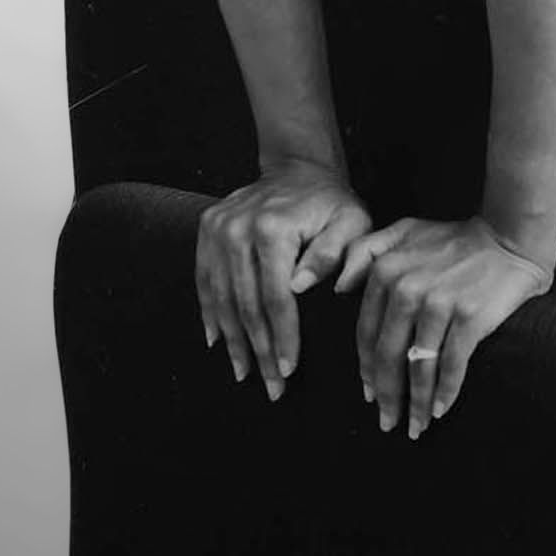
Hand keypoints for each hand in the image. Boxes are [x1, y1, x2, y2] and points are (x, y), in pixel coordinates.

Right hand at [196, 160, 374, 400]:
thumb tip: (300, 286)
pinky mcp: (206, 230)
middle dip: (258, 350)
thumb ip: (333, 254)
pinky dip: (211, 314)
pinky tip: (217, 342)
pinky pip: (204, 280)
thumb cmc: (331, 203)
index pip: (276, 297)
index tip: (288, 370)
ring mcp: (217, 229)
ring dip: (232, 341)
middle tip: (270, 387)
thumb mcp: (350, 223)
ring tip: (244, 373)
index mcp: (274, 229)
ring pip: (221, 297)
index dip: (282, 337)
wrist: (298, 168)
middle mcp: (238, 228)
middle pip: (245, 304)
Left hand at [332, 214, 551, 437]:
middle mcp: (408, 288)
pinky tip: (440, 410)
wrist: (509, 238)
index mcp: (386, 271)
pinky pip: (451, 365)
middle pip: (388, 356)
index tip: (369, 395)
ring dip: (415, 403)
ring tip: (415, 426)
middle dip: (386, 396)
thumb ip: (365, 251)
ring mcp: (439, 304)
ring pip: (418, 367)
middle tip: (387, 422)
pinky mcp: (469, 318)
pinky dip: (444, 392)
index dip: (366, 370)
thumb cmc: (454, 239)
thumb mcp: (403, 231)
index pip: (366, 334)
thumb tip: (337, 288)